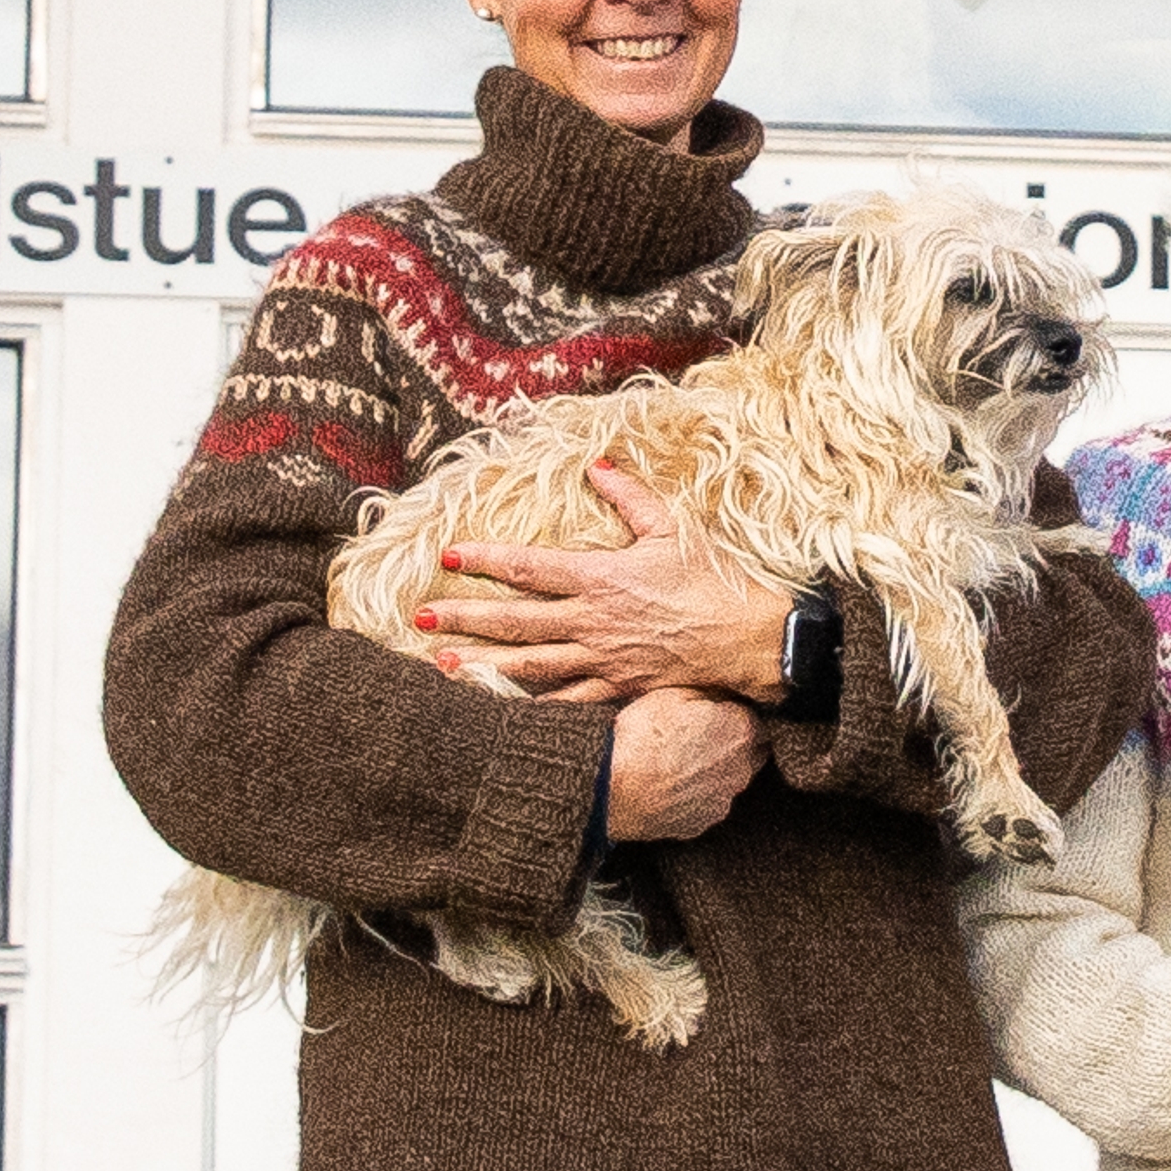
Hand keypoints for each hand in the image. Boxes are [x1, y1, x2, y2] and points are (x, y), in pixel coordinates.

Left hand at [414, 463, 789, 705]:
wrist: (750, 639)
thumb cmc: (714, 580)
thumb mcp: (673, 528)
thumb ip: (630, 496)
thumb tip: (597, 463)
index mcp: (601, 576)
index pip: (529, 567)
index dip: (484, 560)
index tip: (447, 557)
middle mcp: (592, 620)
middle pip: (515, 619)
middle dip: (464, 617)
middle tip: (420, 617)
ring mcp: (602, 658)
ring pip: (529, 664)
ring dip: (482, 663)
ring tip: (442, 665)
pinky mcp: (617, 688)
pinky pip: (566, 702)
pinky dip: (531, 706)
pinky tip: (502, 707)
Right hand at [603, 688, 763, 842]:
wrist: (612, 791)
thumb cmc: (641, 738)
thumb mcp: (671, 694)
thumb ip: (706, 692)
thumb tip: (720, 691)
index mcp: (741, 730)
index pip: (756, 719)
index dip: (736, 715)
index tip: (719, 713)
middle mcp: (743, 768)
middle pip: (750, 752)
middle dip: (733, 743)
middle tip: (701, 736)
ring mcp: (724, 799)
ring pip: (729, 780)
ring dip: (714, 771)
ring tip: (679, 763)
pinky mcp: (702, 823)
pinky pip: (706, 804)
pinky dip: (694, 796)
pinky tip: (670, 786)